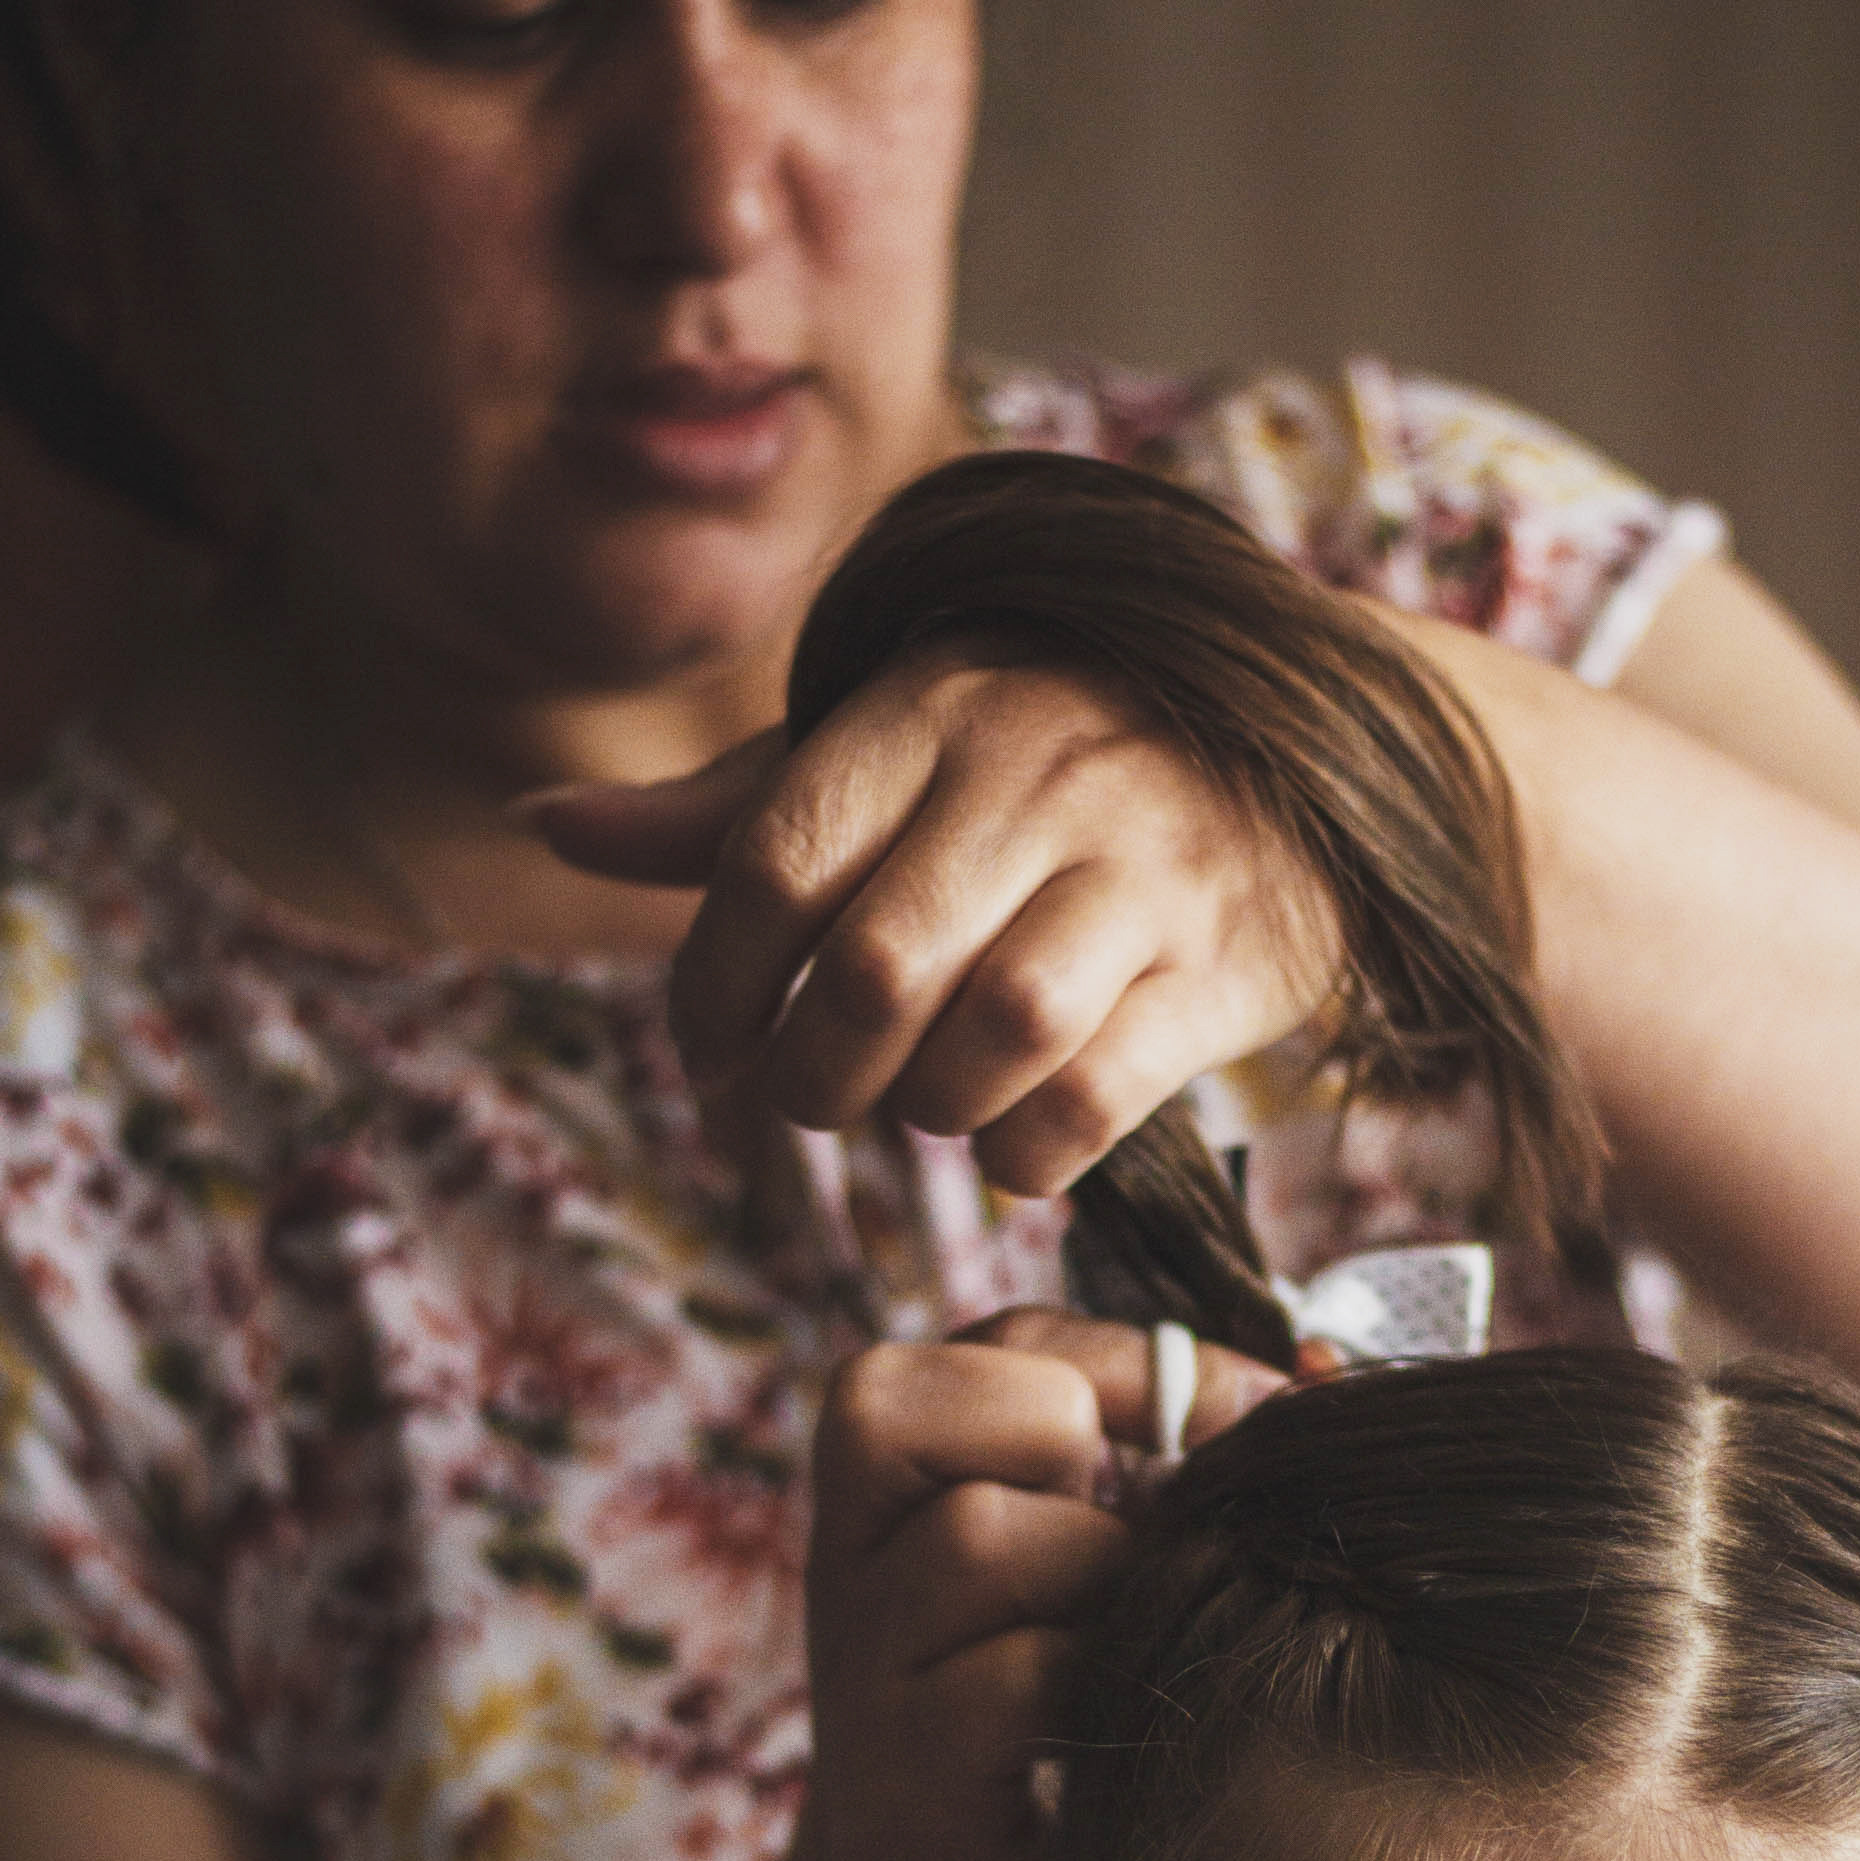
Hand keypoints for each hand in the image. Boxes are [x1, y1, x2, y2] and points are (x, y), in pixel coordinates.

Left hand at [528, 653, 1340, 1195]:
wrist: (1313, 753)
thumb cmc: (1051, 762)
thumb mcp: (896, 749)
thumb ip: (734, 808)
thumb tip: (545, 820)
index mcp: (930, 709)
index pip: (773, 866)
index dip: (713, 990)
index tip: (712, 1054)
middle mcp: (1038, 772)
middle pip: (875, 969)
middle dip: (813, 1077)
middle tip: (809, 1106)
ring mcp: (1144, 865)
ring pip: (996, 1029)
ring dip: (933, 1110)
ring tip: (926, 1110)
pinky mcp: (1229, 961)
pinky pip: (1102, 1091)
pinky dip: (1034, 1152)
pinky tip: (1018, 1146)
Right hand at [785, 1311, 1282, 1860]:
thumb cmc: (1044, 1704)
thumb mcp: (1079, 1550)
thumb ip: (1160, 1449)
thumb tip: (1329, 1371)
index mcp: (896, 1454)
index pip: (1018, 1336)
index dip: (1148, 1366)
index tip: (1244, 1423)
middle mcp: (852, 1531)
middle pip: (992, 1406)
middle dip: (1102, 1466)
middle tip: (1136, 1550)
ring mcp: (863, 1645)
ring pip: (992, 1536)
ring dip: (1105, 1589)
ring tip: (1122, 1652)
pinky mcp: (903, 1756)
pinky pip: (1021, 1674)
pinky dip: (1092, 1695)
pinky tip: (1108, 1733)